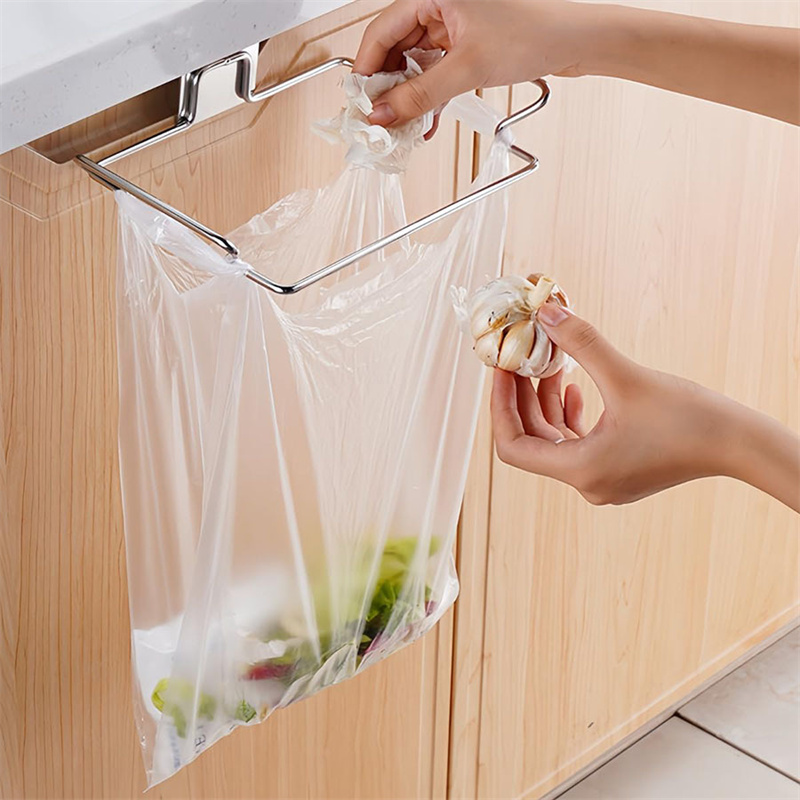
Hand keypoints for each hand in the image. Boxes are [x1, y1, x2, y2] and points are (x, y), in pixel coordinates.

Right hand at [353, 0, 600, 126]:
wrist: (578, 41)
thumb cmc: (536, 33)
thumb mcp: (467, 69)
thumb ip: (419, 95)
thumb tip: (383, 115)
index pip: (381, 30)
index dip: (367, 70)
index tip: (360, 103)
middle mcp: (440, 3)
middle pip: (396, 47)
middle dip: (388, 88)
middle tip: (380, 121)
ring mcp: (454, 23)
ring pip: (415, 63)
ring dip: (409, 97)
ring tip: (405, 127)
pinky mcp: (466, 43)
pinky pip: (436, 70)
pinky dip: (430, 95)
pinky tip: (426, 121)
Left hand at [491, 303, 799, 509]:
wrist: (739, 444)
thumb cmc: (690, 418)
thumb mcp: (627, 375)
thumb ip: (581, 343)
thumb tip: (546, 310)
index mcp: (581, 469)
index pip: (513, 446)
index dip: (499, 406)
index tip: (499, 370)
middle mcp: (586, 482)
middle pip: (532, 440)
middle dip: (522, 397)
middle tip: (515, 357)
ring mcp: (601, 479)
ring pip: (554, 439)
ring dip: (546, 401)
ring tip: (547, 362)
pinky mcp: (617, 469)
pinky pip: (577, 442)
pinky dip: (568, 414)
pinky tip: (572, 384)